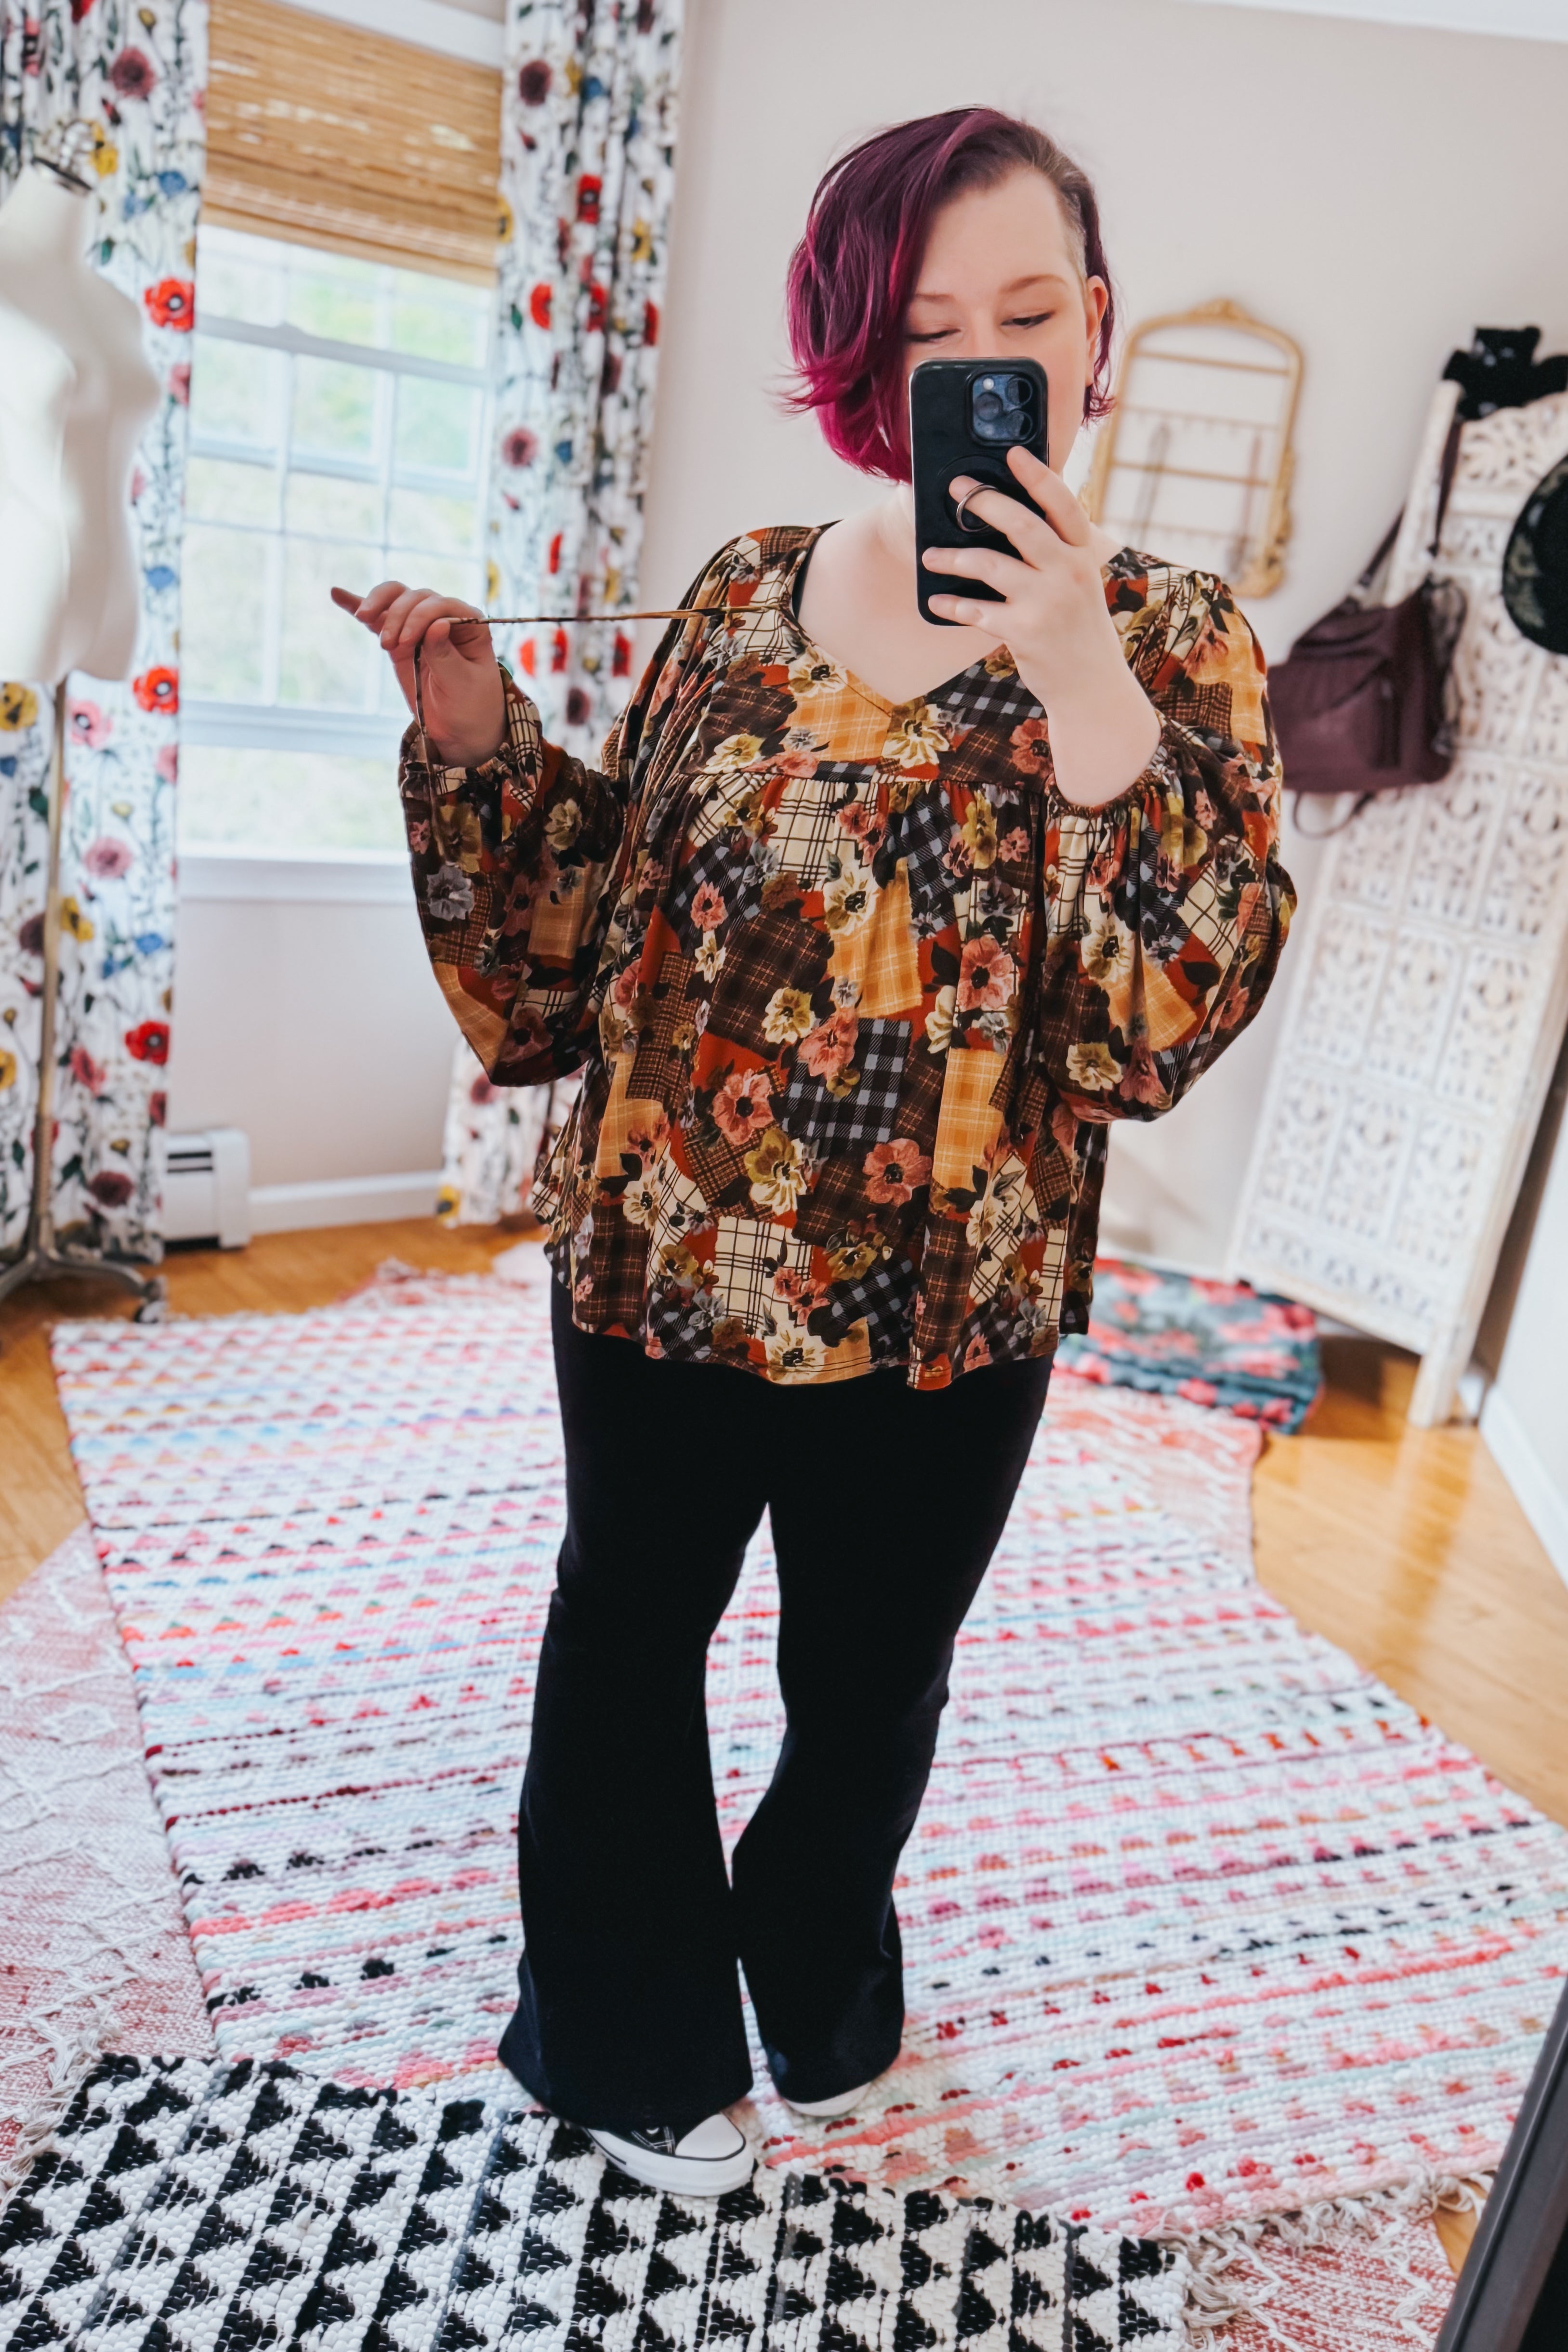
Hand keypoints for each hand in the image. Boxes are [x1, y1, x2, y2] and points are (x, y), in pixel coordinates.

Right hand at [332, 582, 506, 768]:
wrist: (460, 728)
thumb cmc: (470, 705)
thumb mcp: (462, 684)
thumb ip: (446, 655)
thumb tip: (437, 624)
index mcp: (469, 623)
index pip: (440, 605)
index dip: (420, 616)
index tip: (407, 642)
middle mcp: (444, 617)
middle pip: (415, 598)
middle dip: (398, 616)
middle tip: (387, 646)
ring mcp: (419, 626)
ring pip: (396, 599)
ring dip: (377, 604)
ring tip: (364, 617)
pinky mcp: (399, 640)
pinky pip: (378, 619)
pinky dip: (358, 605)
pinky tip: (337, 594)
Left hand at [921, 446, 1160, 807]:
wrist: (1092, 687)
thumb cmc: (1078, 631)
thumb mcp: (1079, 585)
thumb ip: (1054, 555)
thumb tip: (1005, 525)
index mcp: (1083, 555)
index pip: (1063, 504)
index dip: (1038, 475)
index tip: (1013, 453)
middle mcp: (1069, 573)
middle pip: (1022, 525)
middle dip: (984, 502)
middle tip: (957, 488)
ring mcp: (1047, 603)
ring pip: (991, 565)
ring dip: (954, 558)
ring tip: (930, 555)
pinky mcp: (1024, 632)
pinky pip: (978, 611)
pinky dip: (953, 606)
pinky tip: (937, 602)